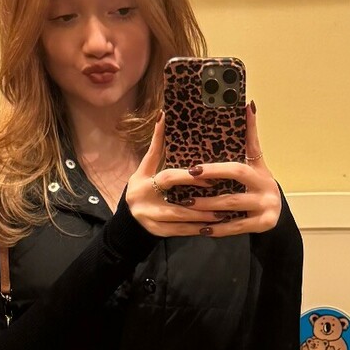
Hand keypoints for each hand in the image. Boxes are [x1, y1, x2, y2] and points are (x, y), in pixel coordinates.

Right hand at [124, 111, 225, 237]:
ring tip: (222, 216)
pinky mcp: (157, 234)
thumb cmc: (142, 186)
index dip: (187, 177)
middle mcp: (145, 204)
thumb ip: (156, 146)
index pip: (168, 178)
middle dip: (199, 206)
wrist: (127, 219)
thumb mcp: (145, 167)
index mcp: (143, 183)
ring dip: (201, 220)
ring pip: (180, 223)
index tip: (208, 176)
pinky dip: (196, 230)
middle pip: (175, 207)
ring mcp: (151, 221)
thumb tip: (163, 116)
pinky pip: (180, 232)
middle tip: (221, 201)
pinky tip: (212, 228)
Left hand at [182, 100, 282, 236]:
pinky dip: (218, 229)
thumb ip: (250, 137)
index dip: (215, 170)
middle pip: (234, 192)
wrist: (278, 212)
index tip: (193, 169)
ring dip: (208, 208)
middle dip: (208, 193)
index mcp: (261, 173)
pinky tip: (202, 229)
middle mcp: (266, 191)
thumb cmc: (259, 182)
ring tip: (188, 205)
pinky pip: (236, 228)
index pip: (237, 170)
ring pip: (232, 210)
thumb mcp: (256, 161)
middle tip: (186, 189)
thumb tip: (249, 104)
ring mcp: (266, 210)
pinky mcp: (262, 225)